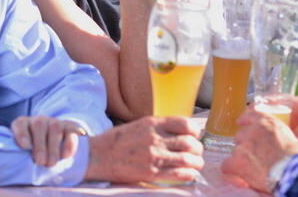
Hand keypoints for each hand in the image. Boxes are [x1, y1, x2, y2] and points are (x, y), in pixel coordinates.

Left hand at [11, 116, 84, 167]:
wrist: (49, 144)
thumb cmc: (31, 153)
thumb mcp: (22, 153)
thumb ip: (20, 156)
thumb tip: (19, 167)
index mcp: (23, 125)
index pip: (20, 124)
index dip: (22, 134)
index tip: (25, 146)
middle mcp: (38, 120)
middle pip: (39, 125)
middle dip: (40, 146)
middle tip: (40, 162)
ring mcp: (54, 122)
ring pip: (55, 128)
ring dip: (53, 147)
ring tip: (51, 163)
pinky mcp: (68, 126)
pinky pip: (71, 131)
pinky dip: (69, 143)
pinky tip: (66, 156)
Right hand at [86, 116, 204, 183]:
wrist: (99, 155)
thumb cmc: (119, 139)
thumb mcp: (141, 124)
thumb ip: (161, 126)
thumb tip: (182, 130)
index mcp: (154, 123)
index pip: (185, 124)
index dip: (195, 131)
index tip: (196, 136)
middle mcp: (156, 138)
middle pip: (189, 143)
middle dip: (198, 148)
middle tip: (198, 152)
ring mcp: (154, 156)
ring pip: (186, 159)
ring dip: (196, 162)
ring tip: (196, 164)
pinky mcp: (150, 173)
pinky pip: (177, 174)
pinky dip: (189, 174)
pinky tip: (190, 173)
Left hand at [222, 108, 297, 191]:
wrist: (290, 167)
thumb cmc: (295, 156)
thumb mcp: (290, 136)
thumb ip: (277, 133)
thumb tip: (274, 141)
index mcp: (266, 122)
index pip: (250, 116)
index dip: (245, 121)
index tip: (242, 123)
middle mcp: (252, 131)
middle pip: (241, 136)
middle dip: (246, 145)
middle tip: (256, 155)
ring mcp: (243, 146)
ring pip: (236, 151)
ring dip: (242, 158)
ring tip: (252, 167)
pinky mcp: (237, 162)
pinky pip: (227, 165)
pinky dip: (232, 170)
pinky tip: (239, 175)